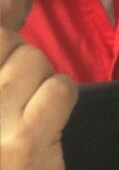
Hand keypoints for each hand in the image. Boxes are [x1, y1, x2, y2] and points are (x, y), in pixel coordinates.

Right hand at [0, 28, 76, 169]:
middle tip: (21, 89)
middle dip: (20, 57)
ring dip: (43, 77)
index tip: (3, 60)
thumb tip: (4, 28)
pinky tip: (53, 118)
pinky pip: (60, 89)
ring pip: (33, 59)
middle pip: (4, 40)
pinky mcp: (29, 141)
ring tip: (36, 107)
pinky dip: (63, 96)